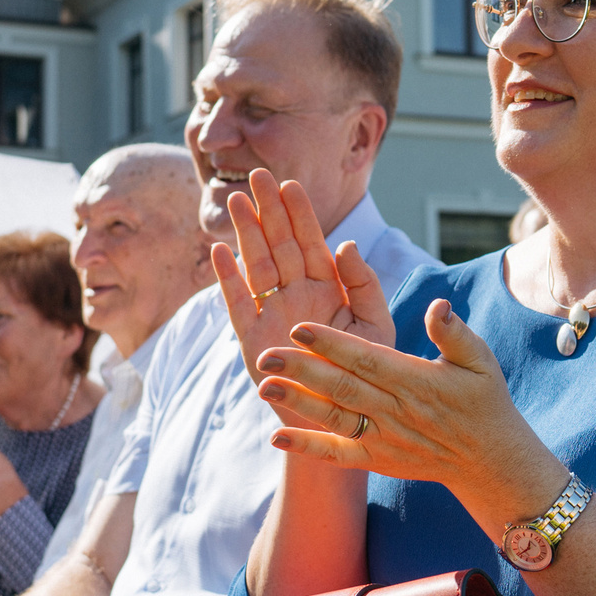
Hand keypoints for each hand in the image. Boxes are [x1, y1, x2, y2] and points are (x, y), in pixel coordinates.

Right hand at [211, 169, 394, 395]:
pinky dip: (228, 279)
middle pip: (279, 245)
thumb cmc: (364, 374)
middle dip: (269, 211)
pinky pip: (238, 304)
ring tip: (237, 201)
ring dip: (246, 233)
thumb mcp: (376, 327)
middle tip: (258, 176)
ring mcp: (273, 314)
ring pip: (257, 265)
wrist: (344, 419)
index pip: (312, 243)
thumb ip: (364, 285)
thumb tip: (346, 244)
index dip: (300, 214)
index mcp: (328, 289)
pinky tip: (219, 252)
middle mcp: (297, 296)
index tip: (290, 185)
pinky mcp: (253, 339)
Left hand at [254, 299, 559, 528]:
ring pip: (334, 418)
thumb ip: (454, 333)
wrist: (490, 461)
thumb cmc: (483, 401)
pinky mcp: (377, 460)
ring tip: (263, 387)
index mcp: (416, 381)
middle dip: (302, 371)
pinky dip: (308, 447)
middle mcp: (395, 411)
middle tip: (265, 355)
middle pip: (341, 387)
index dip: (332, 344)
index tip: (299, 329)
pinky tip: (276, 437)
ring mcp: (384, 439)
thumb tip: (438, 305)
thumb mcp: (480, 361)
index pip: (366, 359)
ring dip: (297, 403)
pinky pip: (338, 455)